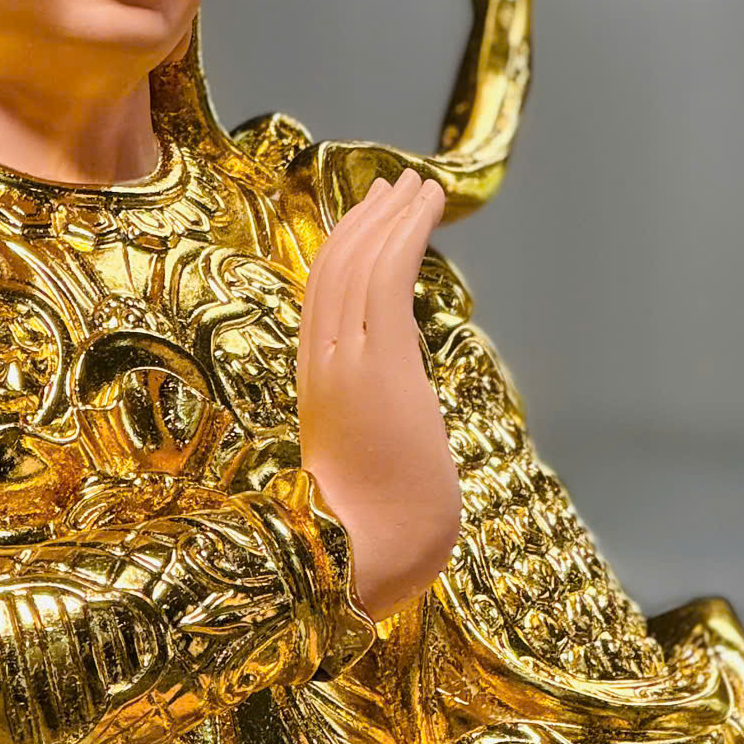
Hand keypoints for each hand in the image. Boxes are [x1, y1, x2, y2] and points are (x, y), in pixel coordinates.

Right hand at [297, 170, 461, 619]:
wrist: (366, 559)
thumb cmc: (375, 534)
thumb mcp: (373, 462)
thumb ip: (382, 422)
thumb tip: (407, 401)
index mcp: (316, 387)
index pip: (323, 299)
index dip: (345, 249)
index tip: (371, 218)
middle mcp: (322, 366)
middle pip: (336, 269)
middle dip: (367, 220)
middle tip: (396, 184)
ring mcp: (347, 363)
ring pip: (361, 263)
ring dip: (393, 215)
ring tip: (418, 185)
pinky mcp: (379, 364)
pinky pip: (388, 277)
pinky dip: (407, 232)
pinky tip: (426, 205)